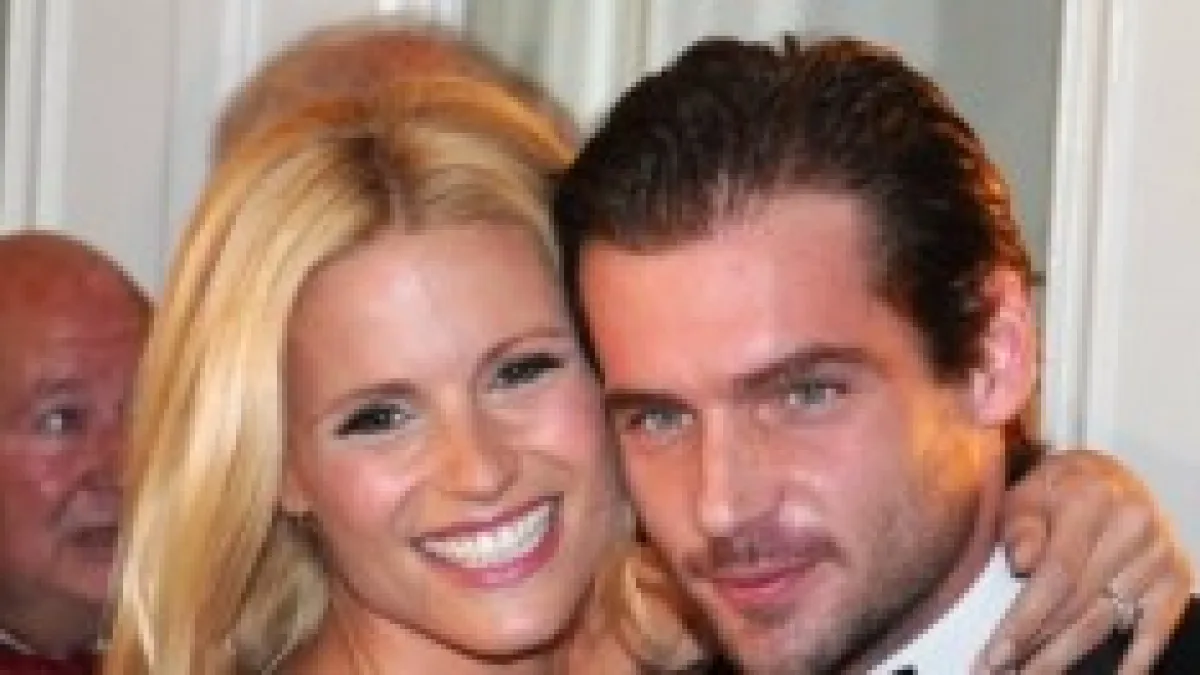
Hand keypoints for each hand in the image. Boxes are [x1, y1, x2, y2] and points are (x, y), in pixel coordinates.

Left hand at [976, 448, 1192, 672]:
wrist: (1108, 476)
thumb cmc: (1057, 489)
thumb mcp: (1027, 492)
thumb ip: (1020, 525)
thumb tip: (1021, 561)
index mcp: (1090, 501)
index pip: (1056, 575)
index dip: (1025, 619)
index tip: (996, 653)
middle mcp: (1133, 527)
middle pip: (1077, 604)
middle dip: (1035, 646)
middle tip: (1001, 673)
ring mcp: (1159, 557)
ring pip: (1104, 622)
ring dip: (1064, 657)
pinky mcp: (1177, 579)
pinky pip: (1155, 631)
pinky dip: (1133, 662)